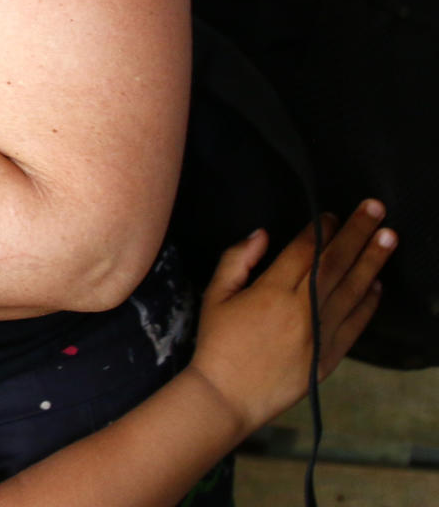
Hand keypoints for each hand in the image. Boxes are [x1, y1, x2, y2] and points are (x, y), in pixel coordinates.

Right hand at [186, 201, 395, 440]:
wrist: (229, 395)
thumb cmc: (217, 343)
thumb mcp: (215, 295)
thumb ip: (236, 260)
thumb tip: (263, 234)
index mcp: (272, 292)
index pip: (304, 251)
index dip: (320, 229)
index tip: (331, 214)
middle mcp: (303, 309)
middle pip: (335, 263)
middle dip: (357, 233)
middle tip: (376, 209)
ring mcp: (321, 333)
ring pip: (353, 289)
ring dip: (372, 261)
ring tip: (389, 237)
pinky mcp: (332, 355)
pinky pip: (356, 323)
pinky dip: (369, 302)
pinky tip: (378, 283)